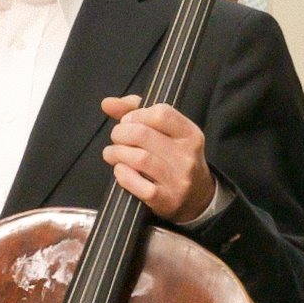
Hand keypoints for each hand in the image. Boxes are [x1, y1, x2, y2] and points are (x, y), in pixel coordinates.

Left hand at [96, 94, 213, 223]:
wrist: (196, 198)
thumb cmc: (174, 158)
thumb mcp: (165, 132)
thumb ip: (136, 112)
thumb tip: (107, 103)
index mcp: (190, 134)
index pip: (161, 113)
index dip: (136, 114)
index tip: (128, 122)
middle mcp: (187, 156)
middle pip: (143, 134)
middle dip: (120, 133)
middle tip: (117, 138)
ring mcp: (178, 179)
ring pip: (139, 158)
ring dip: (117, 153)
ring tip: (112, 153)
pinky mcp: (166, 199)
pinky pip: (137, 183)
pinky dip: (122, 174)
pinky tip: (120, 170)